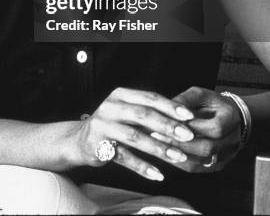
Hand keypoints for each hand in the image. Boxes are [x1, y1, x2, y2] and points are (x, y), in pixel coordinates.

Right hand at [74, 87, 195, 181]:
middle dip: (168, 125)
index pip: (149, 97)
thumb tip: (184, 120)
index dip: (170, 106)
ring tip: (178, 157)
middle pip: (143, 115)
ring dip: (159, 148)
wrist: (80, 140)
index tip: (190, 116)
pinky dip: (143, 167)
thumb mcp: (128, 112)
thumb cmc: (113, 125)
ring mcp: (103, 125)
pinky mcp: (99, 145)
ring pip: (135, 137)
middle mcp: (111, 107)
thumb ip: (149, 113)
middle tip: (188, 136)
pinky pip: (125, 157)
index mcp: (121, 94)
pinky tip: (158, 174)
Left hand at [151, 86, 242, 172]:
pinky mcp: (218, 165)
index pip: (214, 128)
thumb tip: (167, 107)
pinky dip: (181, 162)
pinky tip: (167, 154)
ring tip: (159, 145)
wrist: (229, 117)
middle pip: (208, 148)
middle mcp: (233, 140)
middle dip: (181, 143)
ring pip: (201, 162)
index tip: (168, 122)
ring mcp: (227, 156)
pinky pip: (198, 168)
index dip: (192, 127)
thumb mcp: (200, 94)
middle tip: (157, 136)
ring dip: (178, 155)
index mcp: (231, 118)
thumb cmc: (212, 103)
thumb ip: (185, 100)